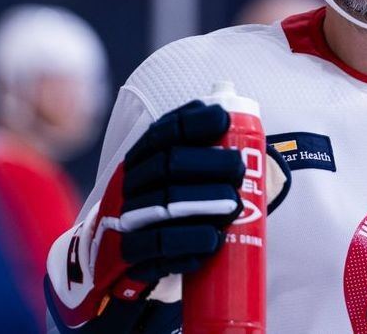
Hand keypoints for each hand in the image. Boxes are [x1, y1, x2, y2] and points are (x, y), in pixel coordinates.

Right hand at [117, 99, 245, 280]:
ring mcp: (127, 217)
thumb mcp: (180, 170)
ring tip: (236, 206)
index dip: (193, 123)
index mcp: (143, 156)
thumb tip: (227, 114)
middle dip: (208, 164)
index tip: (224, 120)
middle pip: (167, 165)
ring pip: (164, 206)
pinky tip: (213, 240)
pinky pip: (156, 247)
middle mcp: (131, 182)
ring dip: (205, 205)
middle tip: (240, 169)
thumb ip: (200, 145)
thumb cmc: (172, 201)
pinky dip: (188, 243)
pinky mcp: (130, 253)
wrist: (131, 249)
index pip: (163, 132)